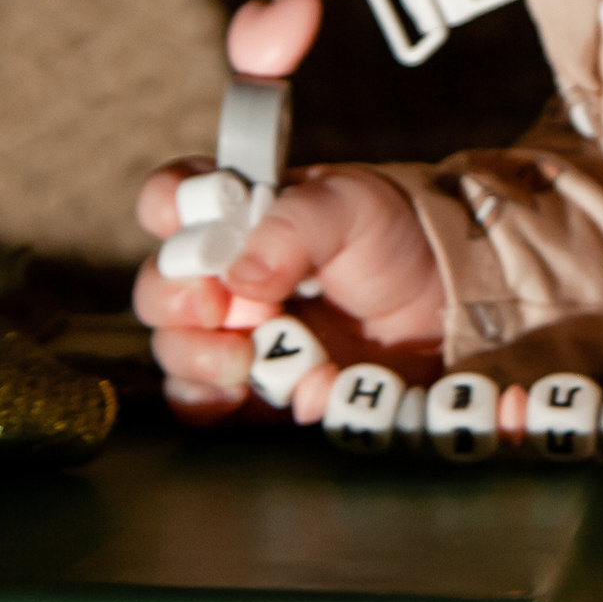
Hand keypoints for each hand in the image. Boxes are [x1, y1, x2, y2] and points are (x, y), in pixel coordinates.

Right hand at [132, 160, 444, 421]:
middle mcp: (220, 274)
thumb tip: (240, 277)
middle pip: (159, 287)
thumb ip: (294, 226)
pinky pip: (200, 403)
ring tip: (246, 359)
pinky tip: (241, 394)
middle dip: (177, 299)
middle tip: (218, 309)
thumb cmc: (391, 236)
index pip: (171, 199)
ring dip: (196, 356)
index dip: (165, 206)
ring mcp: (232, 334)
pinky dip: (209, 402)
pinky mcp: (251, 388)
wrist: (443, 301)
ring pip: (173, 349)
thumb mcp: (350, 206)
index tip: (184, 219)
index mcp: (235, 213)